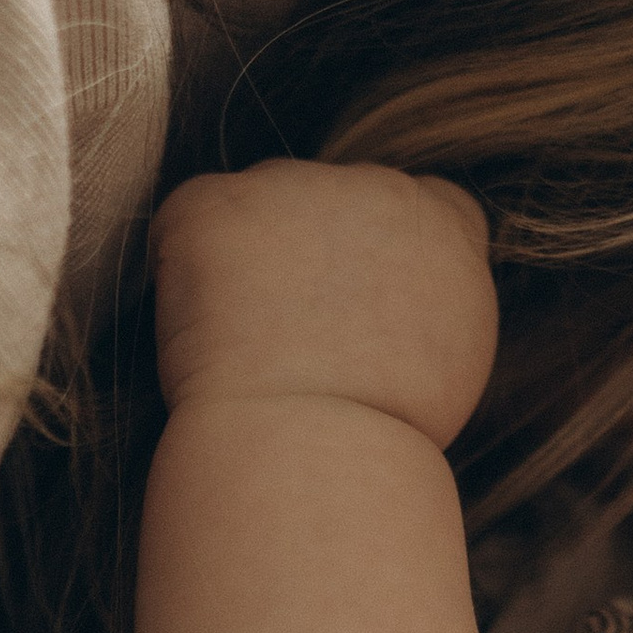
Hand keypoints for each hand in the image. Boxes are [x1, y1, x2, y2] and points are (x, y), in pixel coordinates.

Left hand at [147, 161, 497, 449]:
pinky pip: (185, 221)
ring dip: (249, 255)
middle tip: (292, 336)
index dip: (388, 247)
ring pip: (260, 204)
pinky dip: (181, 267)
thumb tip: (388, 300)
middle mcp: (374, 187)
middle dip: (312, 248)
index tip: (362, 299)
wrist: (317, 445)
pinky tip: (199, 331)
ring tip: (247, 345)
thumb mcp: (450, 359)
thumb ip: (427, 301)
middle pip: (336, 197)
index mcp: (441, 225)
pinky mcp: (214, 204)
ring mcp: (292, 187)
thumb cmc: (382, 435)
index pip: (429, 201)